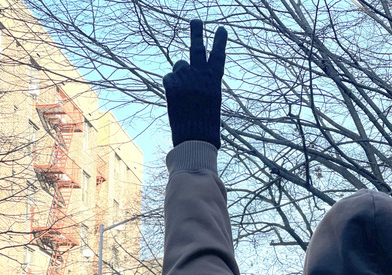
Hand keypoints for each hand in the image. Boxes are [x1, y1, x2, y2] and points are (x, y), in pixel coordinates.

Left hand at [163, 19, 226, 147]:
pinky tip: (176, 100)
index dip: (220, 42)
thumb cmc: (207, 124)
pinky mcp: (171, 83)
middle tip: (196, 21)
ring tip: (185, 92)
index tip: (222, 29)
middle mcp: (200, 74)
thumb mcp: (211, 101)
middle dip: (197, 32)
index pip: (219, 56)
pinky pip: (169, 78)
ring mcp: (185, 77)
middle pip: (197, 48)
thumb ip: (202, 83)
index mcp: (215, 80)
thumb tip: (187, 72)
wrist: (194, 136)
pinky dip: (171, 86)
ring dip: (181, 73)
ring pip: (179, 65)